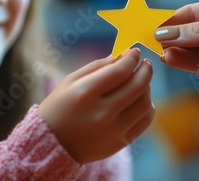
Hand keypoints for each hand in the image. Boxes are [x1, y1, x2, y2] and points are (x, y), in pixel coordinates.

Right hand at [39, 48, 153, 163]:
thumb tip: (120, 58)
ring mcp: (113, 130)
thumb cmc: (58, 108)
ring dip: (147, 87)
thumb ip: (95, 67)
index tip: (135, 52)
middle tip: (145, 63)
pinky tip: (141, 99)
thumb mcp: (69, 82)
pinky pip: (144, 121)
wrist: (51, 145)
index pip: (120, 71)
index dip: (132, 58)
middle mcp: (102, 113)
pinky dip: (147, 107)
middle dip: (145, 70)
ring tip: (142, 81)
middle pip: (137, 86)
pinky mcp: (120, 143)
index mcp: (85, 93)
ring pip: (144, 103)